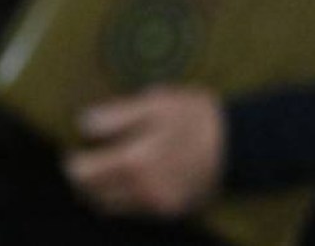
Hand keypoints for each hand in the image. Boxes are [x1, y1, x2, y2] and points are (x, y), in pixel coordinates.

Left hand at [63, 85, 224, 217]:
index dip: (73, 161)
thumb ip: (114, 116)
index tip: (74, 147)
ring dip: (101, 192)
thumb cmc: (195, 116)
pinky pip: (134, 211)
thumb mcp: (153, 103)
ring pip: (112, 208)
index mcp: (134, 162)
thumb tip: (82, 124)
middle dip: (83, 180)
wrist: (241, 142)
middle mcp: (143, 191)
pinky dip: (122, 198)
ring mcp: (159, 205)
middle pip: (93, 196)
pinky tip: (128, 177)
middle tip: (85, 158)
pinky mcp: (172, 210)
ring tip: (104, 168)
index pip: (82, 174)